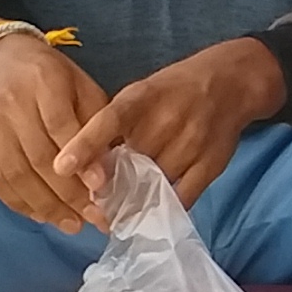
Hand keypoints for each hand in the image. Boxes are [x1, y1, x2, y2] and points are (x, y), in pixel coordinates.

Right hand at [0, 23, 108, 227]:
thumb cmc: (49, 76)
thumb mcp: (80, 86)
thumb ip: (95, 125)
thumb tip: (102, 175)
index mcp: (42, 80)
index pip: (60, 126)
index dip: (81, 162)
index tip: (100, 189)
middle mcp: (8, 101)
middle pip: (37, 158)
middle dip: (68, 194)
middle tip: (92, 217)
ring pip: (15, 175)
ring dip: (45, 206)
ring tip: (71, 224)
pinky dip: (19, 203)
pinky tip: (41, 215)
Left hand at [55, 35, 289, 218]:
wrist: (231, 82)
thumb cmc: (173, 91)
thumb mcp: (140, 95)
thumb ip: (113, 126)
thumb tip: (83, 167)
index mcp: (142, 97)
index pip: (108, 121)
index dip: (84, 145)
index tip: (61, 168)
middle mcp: (167, 119)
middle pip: (129, 164)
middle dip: (109, 184)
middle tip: (94, 201)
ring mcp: (191, 143)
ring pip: (153, 185)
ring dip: (135, 199)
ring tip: (123, 207)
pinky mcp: (210, 165)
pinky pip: (181, 197)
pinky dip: (163, 207)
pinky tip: (152, 210)